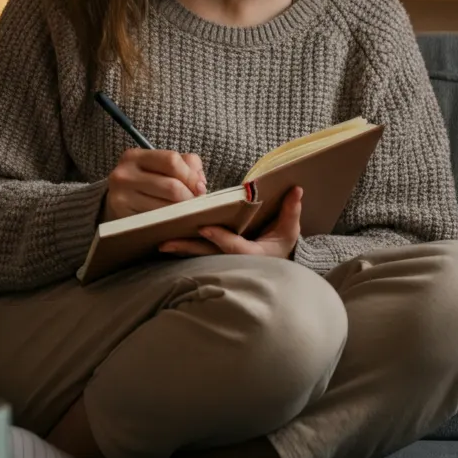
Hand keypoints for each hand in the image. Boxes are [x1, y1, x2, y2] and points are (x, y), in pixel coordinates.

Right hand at [102, 149, 206, 221]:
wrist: (117, 202)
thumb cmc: (145, 181)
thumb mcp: (160, 165)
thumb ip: (186, 164)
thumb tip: (200, 182)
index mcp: (134, 156)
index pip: (171, 160)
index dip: (191, 176)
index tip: (201, 187)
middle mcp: (124, 175)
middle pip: (172, 186)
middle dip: (190, 197)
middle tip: (196, 203)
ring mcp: (121, 198)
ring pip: (166, 207)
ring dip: (183, 212)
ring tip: (188, 211)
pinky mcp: (123, 218)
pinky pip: (157, 222)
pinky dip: (171, 222)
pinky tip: (174, 220)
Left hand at [158, 185, 302, 259]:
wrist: (274, 269)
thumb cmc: (281, 247)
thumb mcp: (289, 231)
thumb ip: (291, 210)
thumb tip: (296, 189)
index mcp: (254, 255)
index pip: (234, 247)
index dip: (219, 238)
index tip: (204, 227)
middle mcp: (235, 262)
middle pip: (208, 255)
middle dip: (187, 248)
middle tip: (166, 242)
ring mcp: (222, 264)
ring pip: (198, 256)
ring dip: (179, 250)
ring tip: (160, 243)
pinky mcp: (213, 261)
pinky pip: (195, 255)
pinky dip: (181, 250)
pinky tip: (164, 243)